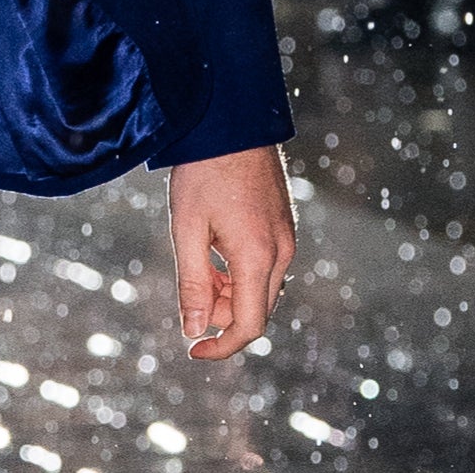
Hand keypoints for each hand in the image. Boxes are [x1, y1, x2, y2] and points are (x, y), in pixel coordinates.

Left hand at [166, 146, 294, 360]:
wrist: (231, 122)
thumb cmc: (203, 171)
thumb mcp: (187, 226)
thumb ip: (193, 281)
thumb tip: (194, 330)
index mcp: (258, 256)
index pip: (249, 324)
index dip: (222, 346)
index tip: (192, 351)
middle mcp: (282, 253)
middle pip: (255, 310)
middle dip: (221, 316)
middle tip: (188, 297)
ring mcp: (287, 240)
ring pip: (260, 289)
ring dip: (229, 293)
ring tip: (197, 262)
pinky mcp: (283, 228)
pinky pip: (264, 267)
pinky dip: (239, 273)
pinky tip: (214, 250)